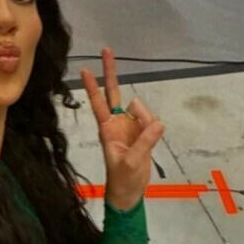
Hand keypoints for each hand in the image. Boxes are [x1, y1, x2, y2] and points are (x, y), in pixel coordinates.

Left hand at [81, 47, 163, 211]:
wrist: (129, 193)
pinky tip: (152, 139)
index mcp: (107, 129)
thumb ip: (144, 141)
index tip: (86, 70)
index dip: (93, 87)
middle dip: (111, 72)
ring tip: (145, 142)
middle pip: (114, 92)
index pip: (98, 103)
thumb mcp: (131, 163)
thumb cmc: (122, 179)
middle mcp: (117, 123)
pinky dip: (154, 128)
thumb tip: (157, 123)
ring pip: (142, 110)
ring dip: (147, 120)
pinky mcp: (143, 132)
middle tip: (107, 50)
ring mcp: (131, 126)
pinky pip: (152, 122)